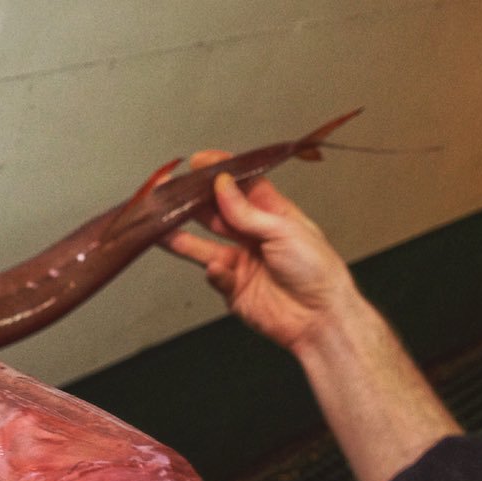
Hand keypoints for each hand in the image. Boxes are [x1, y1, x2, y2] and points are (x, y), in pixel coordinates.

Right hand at [162, 153, 358, 352]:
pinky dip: (212, 272)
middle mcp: (252, 236)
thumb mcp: (284, 231)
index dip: (220, 172)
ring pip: (203, 245)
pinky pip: (213, 276)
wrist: (320, 318)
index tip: (199, 162)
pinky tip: (215, 268)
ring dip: (182, 237)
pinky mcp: (233, 288)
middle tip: (169, 192)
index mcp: (271, 215)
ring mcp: (241, 262)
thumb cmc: (317, 271)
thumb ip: (247, 211)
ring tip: (162, 227)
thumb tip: (223, 185)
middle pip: (215, 214)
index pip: (240, 186)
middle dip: (192, 203)